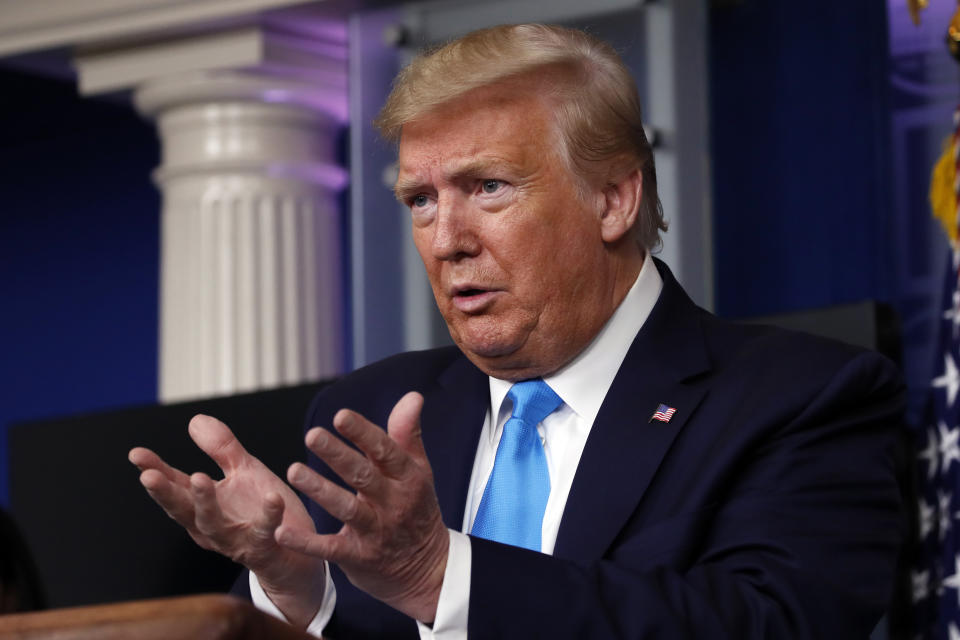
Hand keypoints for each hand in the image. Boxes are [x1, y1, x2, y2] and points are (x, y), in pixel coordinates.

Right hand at [129, 415, 324, 626]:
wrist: (297, 548)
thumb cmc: (262, 510)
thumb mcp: (244, 472)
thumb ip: (222, 449)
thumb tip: (194, 420)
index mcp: (203, 505)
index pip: (174, 486)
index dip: (154, 471)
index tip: (136, 454)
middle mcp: (211, 526)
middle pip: (182, 509)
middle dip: (165, 493)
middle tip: (148, 476)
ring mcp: (235, 539)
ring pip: (213, 525)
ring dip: (205, 503)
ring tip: (200, 478)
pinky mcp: (264, 547)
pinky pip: (264, 532)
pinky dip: (267, 516)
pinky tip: (272, 498)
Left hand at [275, 392, 448, 622]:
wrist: (427, 569)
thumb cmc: (417, 509)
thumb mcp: (419, 471)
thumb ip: (407, 433)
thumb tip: (412, 396)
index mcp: (408, 478)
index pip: (385, 451)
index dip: (363, 433)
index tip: (341, 416)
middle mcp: (393, 502)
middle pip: (363, 476)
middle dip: (337, 455)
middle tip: (312, 434)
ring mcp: (376, 531)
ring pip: (346, 509)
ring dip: (319, 490)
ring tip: (294, 470)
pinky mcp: (359, 557)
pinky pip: (330, 548)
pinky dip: (306, 543)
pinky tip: (282, 532)